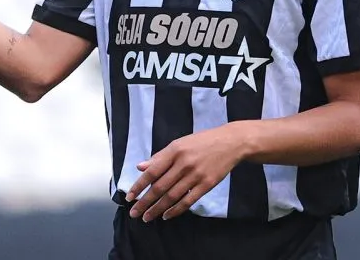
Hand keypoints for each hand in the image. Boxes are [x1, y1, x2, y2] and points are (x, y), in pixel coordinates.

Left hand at [125, 125, 243, 221]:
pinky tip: (166, 215)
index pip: (152, 172)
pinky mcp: (207, 184)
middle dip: (145, 202)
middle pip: (160, 187)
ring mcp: (196, 175)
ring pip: (172, 196)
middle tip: (135, 213)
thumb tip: (140, 167)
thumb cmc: (201, 142)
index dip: (139, 186)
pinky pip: (188, 200)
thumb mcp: (178, 144)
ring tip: (147, 217)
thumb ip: (159, 157)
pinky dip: (176, 210)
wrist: (230, 142)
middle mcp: (183, 164)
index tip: (129, 197)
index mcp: (173, 151)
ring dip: (158, 209)